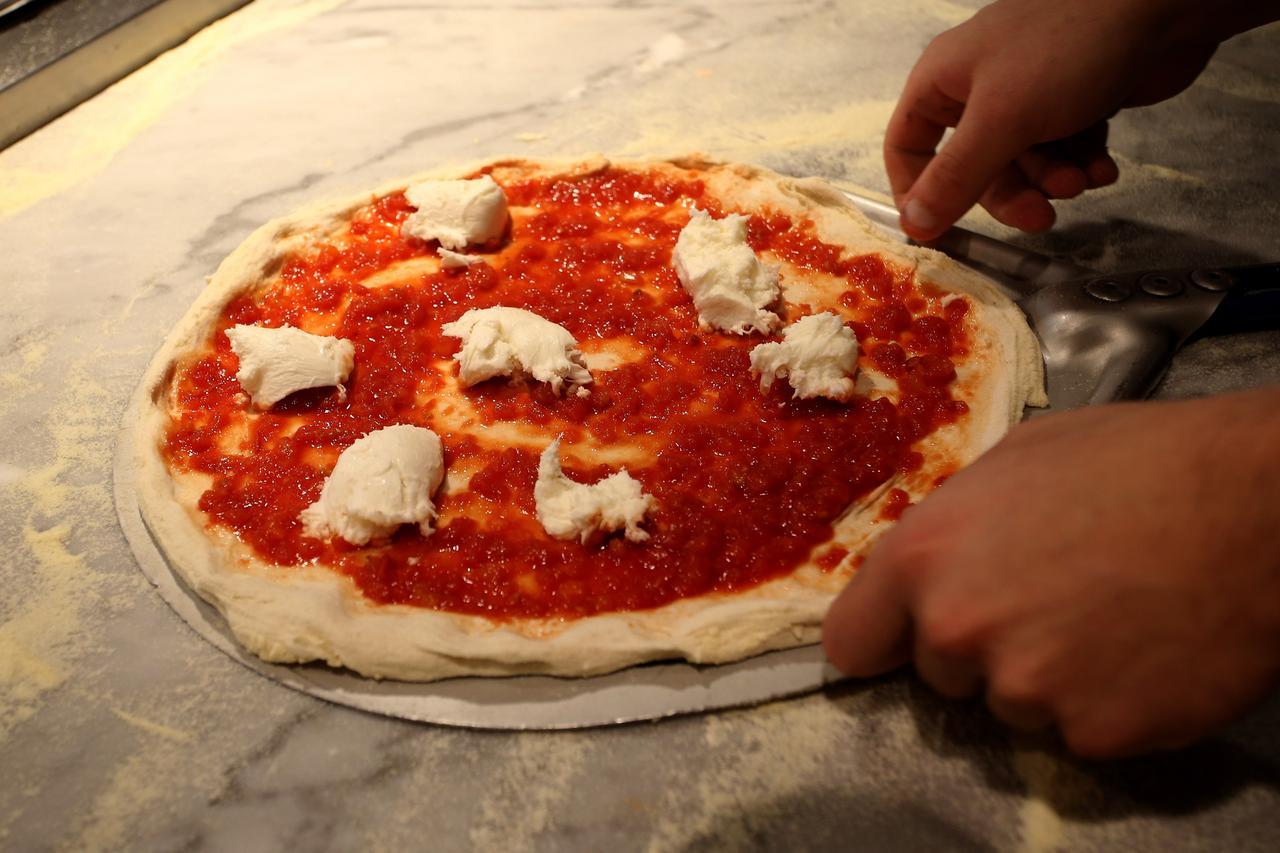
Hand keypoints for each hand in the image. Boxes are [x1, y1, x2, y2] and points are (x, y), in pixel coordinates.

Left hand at [822, 388, 1279, 757]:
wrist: (1256, 503)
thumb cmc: (1135, 461)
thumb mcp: (1014, 462)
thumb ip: (950, 528)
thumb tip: (930, 571)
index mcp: (924, 558)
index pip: (851, 643)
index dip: (884, 637)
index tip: (909, 635)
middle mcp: (960, 633)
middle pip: (938, 675)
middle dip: (979, 646)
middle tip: (1045, 597)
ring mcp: (1029, 691)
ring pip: (1010, 705)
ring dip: (1044, 677)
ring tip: (1105, 614)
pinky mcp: (1098, 734)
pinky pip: (1079, 731)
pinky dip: (1104, 703)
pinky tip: (1142, 649)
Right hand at [885, 0, 1230, 239]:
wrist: (1161, 8)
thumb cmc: (1069, 48)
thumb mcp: (1001, 121)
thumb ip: (955, 178)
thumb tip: (913, 224)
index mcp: (944, 79)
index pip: (908, 145)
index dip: (919, 191)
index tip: (941, 227)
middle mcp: (981, 87)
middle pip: (974, 167)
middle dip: (1011, 193)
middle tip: (1041, 217)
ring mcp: (1029, 93)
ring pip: (1023, 163)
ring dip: (1053, 180)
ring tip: (1082, 177)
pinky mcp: (1074, 100)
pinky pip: (1062, 149)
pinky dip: (1081, 164)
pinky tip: (1102, 167)